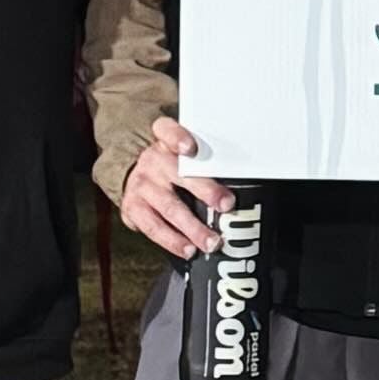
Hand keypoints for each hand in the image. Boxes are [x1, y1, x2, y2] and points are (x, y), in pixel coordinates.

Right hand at [119, 116, 234, 258]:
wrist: (135, 176)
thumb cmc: (171, 165)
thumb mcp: (182, 152)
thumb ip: (205, 159)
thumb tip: (245, 177)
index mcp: (164, 141)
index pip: (167, 130)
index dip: (177, 137)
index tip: (191, 148)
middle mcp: (152, 161)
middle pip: (178, 174)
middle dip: (205, 191)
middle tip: (227, 205)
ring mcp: (141, 186)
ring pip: (169, 207)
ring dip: (192, 227)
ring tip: (211, 241)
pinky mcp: (132, 208)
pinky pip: (153, 228)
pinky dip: (172, 241)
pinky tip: (188, 249)